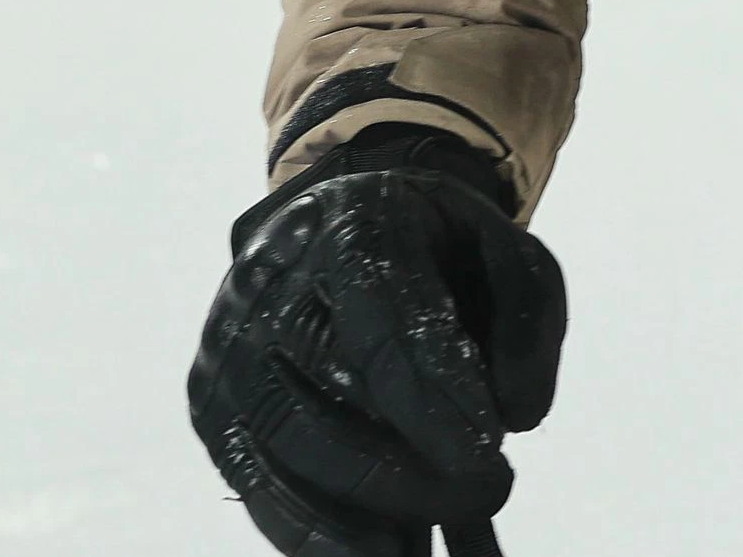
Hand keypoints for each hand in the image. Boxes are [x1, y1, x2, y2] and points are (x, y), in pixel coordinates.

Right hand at [189, 125, 565, 555]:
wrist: (347, 220)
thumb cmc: (439, 247)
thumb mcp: (509, 253)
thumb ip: (528, 323)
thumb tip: (519, 417)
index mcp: (351, 228)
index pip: (386, 325)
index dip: (433, 397)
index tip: (486, 450)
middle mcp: (269, 288)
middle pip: (317, 401)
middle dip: (399, 471)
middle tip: (486, 489)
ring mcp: (229, 349)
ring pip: (275, 450)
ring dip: (346, 518)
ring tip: (410, 554)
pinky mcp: (214, 403)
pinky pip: (251, 478)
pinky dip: (306, 528)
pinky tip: (367, 552)